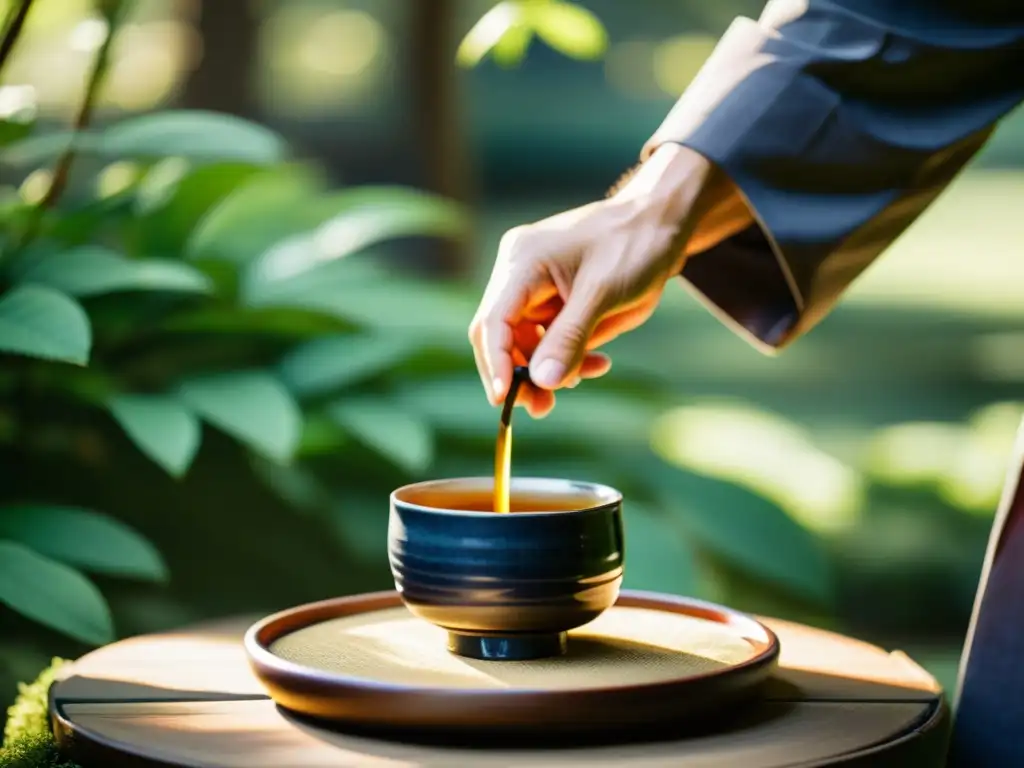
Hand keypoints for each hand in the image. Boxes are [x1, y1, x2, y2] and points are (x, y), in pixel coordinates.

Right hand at [469, 143, 750, 416]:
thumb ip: (570, 338)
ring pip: (526, 343)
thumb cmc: (635, 245)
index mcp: (522, 262)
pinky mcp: (553, 298)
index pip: (493, 321)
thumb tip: (541, 381)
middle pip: (501, 336)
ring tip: (584, 379)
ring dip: (548, 368)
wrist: (662, 223)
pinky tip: (597, 363)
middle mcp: (519, 273)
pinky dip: (568, 356)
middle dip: (521, 373)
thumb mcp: (604, 293)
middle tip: (542, 408)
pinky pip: (549, 339)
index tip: (505, 400)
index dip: (496, 363)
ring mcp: (535, 286)